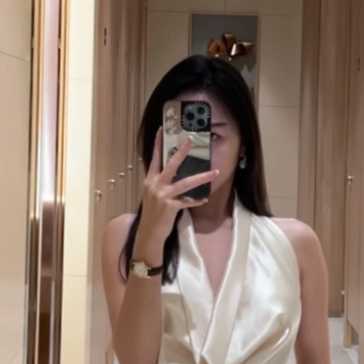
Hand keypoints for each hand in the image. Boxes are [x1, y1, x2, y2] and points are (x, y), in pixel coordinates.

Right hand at [134, 133, 217, 260]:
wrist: (148, 234)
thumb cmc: (151, 215)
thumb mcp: (152, 195)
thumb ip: (159, 183)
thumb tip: (170, 174)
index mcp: (150, 180)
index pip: (154, 158)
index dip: (157, 143)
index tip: (161, 129)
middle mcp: (155, 185)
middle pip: (171, 164)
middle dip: (182, 151)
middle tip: (190, 139)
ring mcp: (163, 196)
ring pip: (186, 183)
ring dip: (202, 177)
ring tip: (215, 172)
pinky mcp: (170, 207)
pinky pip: (188, 201)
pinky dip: (196, 201)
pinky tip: (204, 199)